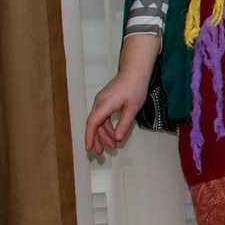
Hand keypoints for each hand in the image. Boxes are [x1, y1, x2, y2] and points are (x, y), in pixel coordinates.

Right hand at [84, 33, 163, 157]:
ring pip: (98, 121)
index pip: (93, 123)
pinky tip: (113, 134)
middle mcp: (99, 102)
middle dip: (97, 139)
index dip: (90, 136)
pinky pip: (102, 116)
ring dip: (104, 134)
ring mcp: (101, 101)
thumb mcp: (133, 108)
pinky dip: (106, 126)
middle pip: (94, 124)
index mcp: (105, 104)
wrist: (134, 72)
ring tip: (112, 147)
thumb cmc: (135, 88)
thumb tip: (117, 138)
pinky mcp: (105, 101)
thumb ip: (124, 124)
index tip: (88, 148)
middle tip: (101, 153)